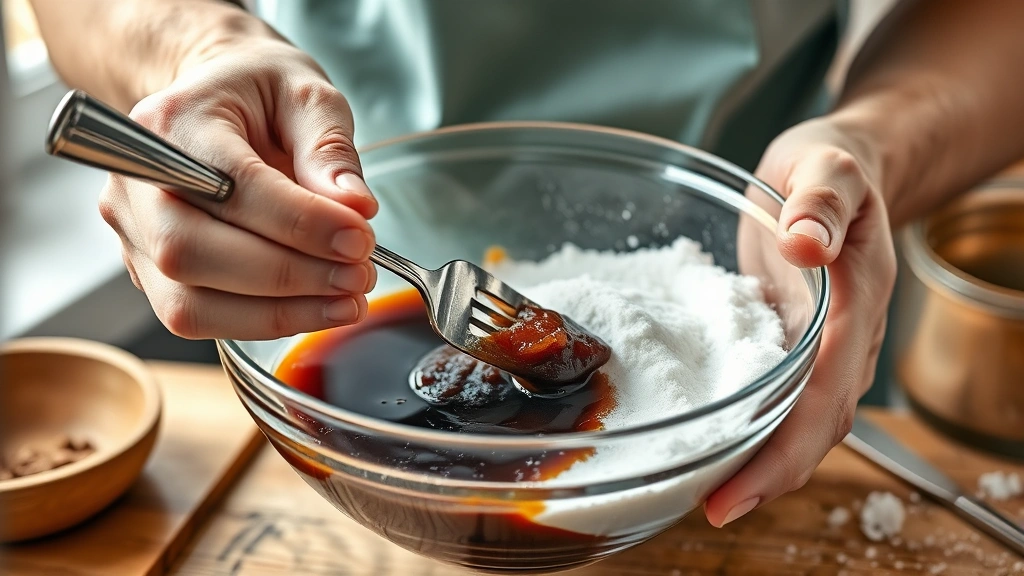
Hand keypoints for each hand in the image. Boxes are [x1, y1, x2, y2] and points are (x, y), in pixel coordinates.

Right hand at [100, 35, 378, 339]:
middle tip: (359, 276)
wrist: (218, 100)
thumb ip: (329, 148)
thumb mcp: (308, 96)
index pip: (231, 188)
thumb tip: (355, 208)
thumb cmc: (260, 94)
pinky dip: (263, 322)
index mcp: (172, 124)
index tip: (360, 239)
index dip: (301, 224)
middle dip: (289, 277)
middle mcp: (136, 182)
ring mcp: (134, 233)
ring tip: (346, 301)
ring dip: (279, 314)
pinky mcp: (149, 272)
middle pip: (193, 253)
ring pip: (189, 303)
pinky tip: (316, 308)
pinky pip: (198, 317)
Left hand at [704, 117, 896, 525]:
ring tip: (697, 487)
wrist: (837, 169)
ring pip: (794, 420)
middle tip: (709, 508)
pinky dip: (745, 423)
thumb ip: (822, 201)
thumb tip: (805, 245)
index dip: (785, 452)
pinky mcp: (788, 341)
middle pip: (813, 427)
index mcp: (854, 307)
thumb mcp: (828, 166)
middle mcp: (840, 341)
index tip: (738, 492)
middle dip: (766, 476)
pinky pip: (773, 395)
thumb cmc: (833, 166)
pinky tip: (702, 435)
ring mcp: (815, 346)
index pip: (824, 397)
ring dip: (754, 460)